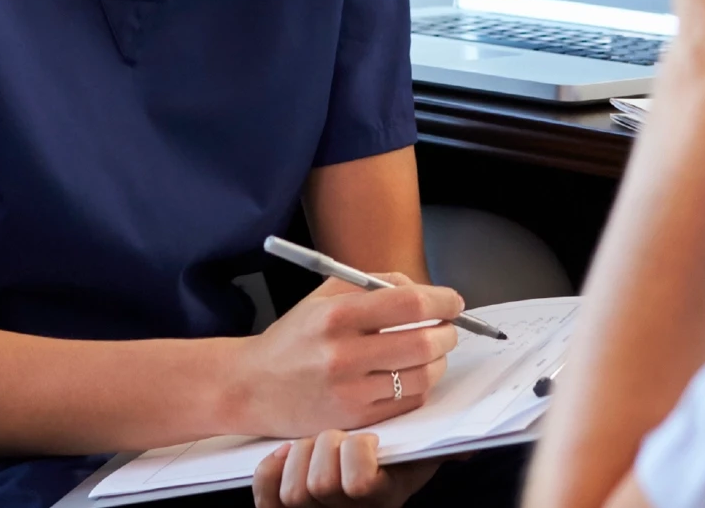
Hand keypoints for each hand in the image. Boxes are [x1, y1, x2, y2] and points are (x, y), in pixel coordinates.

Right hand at [226, 274, 463, 438]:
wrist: (252, 386)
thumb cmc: (293, 338)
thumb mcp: (323, 296)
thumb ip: (374, 283)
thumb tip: (421, 289)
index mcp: (337, 315)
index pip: (409, 303)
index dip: (442, 301)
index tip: (453, 302)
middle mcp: (343, 355)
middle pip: (423, 342)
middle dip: (447, 333)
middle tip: (447, 327)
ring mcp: (350, 392)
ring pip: (422, 376)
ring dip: (438, 361)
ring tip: (432, 351)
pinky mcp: (354, 420)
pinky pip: (407, 402)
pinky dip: (420, 386)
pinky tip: (411, 374)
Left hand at [254, 430, 441, 507]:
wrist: (351, 501)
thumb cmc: (387, 469)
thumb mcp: (416, 462)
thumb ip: (438, 449)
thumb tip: (467, 447)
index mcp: (381, 499)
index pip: (358, 482)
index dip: (356, 453)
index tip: (368, 438)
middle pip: (321, 484)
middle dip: (327, 448)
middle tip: (338, 435)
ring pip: (294, 490)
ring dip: (301, 457)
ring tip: (315, 444)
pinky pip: (266, 491)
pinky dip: (272, 467)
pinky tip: (287, 453)